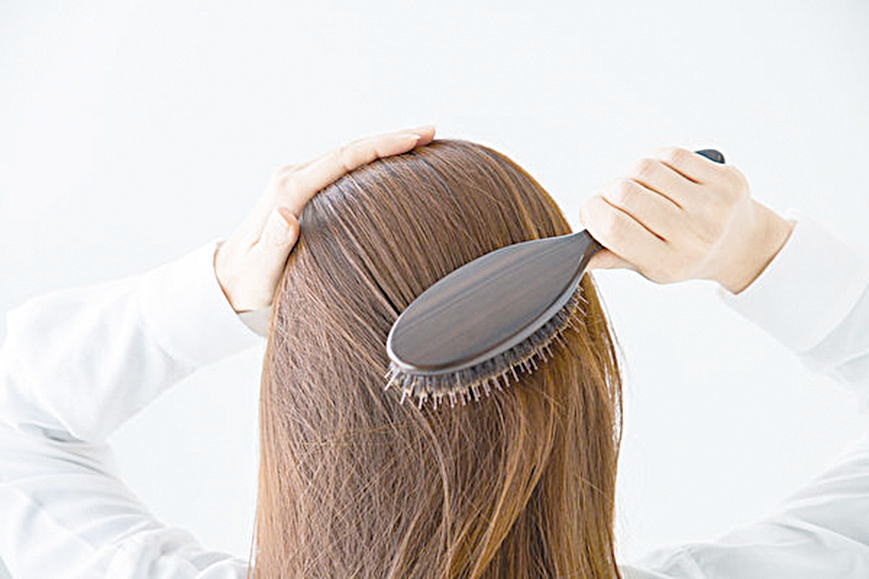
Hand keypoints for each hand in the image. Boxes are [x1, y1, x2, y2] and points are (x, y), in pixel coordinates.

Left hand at [214, 125, 436, 312]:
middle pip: (350, 149)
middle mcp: (293, 177)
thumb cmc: (247, 280)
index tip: (415, 140)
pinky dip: (370, 161)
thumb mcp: (261, 270)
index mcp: (289, 190)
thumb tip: (287, 215)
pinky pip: (342, 168)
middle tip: (431, 133)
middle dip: (392, 139)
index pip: (343, 159)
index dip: (381, 146)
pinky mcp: (303, 191)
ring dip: (383, 147)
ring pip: (348, 156)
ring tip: (421, 143)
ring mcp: (298, 181)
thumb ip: (275, 244)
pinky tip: (392, 164)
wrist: (226, 278)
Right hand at [579, 147, 794, 293]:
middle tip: (612, 198)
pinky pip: (670, 155)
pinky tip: (658, 175)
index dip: (592, 213)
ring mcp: (711, 204)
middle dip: (608, 191)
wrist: (741, 244)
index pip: (615, 230)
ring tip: (638, 186)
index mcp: (669, 262)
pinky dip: (655, 161)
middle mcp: (692, 234)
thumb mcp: (650, 268)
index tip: (591, 211)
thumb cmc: (687, 254)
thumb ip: (615, 258)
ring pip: (644, 169)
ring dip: (631, 174)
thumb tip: (581, 254)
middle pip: (625, 194)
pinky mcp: (723, 178)